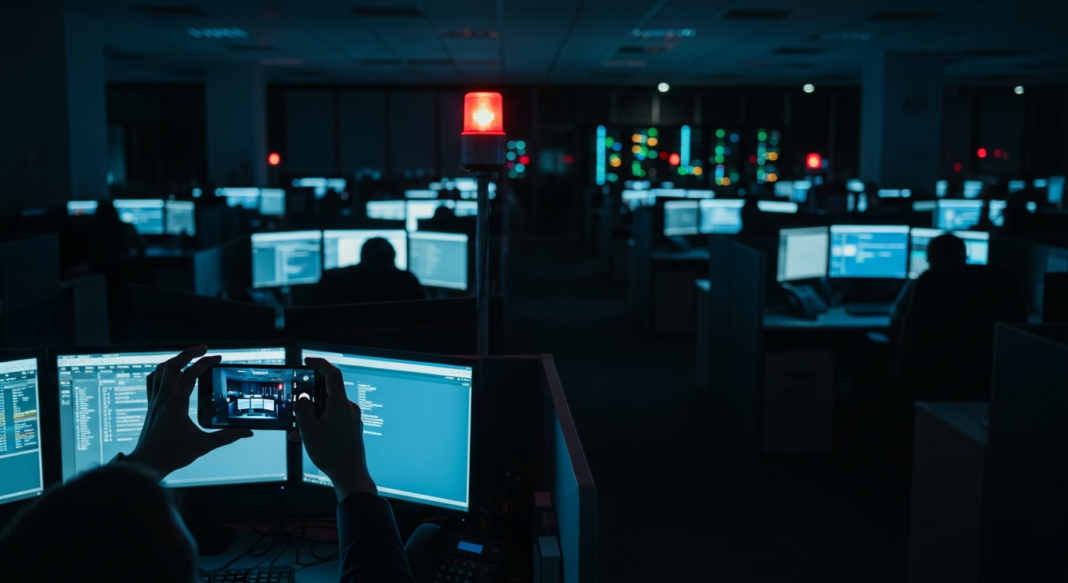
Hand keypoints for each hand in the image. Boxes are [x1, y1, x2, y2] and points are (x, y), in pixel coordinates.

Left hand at [126, 345, 252, 478]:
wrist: (147, 464)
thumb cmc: (172, 455)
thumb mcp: (203, 446)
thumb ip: (227, 437)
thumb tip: (246, 432)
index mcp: (175, 405)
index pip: (189, 375)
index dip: (204, 363)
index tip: (217, 358)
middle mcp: (162, 399)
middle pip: (172, 366)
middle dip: (188, 353)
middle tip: (204, 348)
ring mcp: (154, 401)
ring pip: (159, 371)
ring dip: (175, 359)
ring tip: (189, 356)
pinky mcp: (150, 406)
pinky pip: (152, 381)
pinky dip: (161, 372)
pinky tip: (170, 372)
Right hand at [288, 357, 376, 500]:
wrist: (350, 474)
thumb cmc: (332, 455)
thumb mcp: (309, 431)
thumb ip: (303, 410)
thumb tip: (303, 397)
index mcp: (340, 405)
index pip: (332, 374)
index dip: (320, 364)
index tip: (308, 361)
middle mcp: (349, 408)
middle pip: (328, 393)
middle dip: (310, 399)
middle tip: (297, 406)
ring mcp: (352, 418)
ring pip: (328, 408)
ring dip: (312, 416)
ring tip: (299, 431)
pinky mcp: (351, 427)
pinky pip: (333, 418)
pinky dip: (320, 424)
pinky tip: (308, 438)